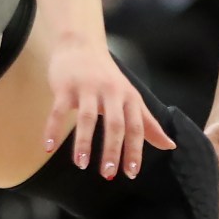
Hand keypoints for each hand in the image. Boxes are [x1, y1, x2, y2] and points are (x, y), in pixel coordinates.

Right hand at [43, 39, 173, 179]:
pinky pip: (58, 110)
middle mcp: (110, 92)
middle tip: (108, 174)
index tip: (131, 173)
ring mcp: (87, 88)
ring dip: (83, 142)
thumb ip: (148, 124)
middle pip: (114, 124)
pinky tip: (48, 147)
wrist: (81, 44)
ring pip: (87, 118)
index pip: (135, 127)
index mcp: (128, 97)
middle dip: (112, 150)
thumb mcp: (131, 98)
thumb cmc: (108, 77)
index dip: (135, 151)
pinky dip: (53, 129)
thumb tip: (170, 146)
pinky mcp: (65, 86)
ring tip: (81, 164)